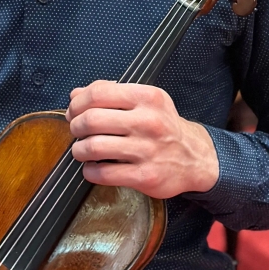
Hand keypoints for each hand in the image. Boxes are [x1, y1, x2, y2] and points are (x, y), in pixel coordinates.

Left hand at [66, 80, 218, 196]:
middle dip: (75, 126)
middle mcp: (148, 121)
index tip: (73, 112)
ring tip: (82, 150)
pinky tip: (93, 168)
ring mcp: (147, 150)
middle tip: (77, 131)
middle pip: (91, 120)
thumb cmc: (163, 127)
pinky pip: (103, 173)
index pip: (98, 93)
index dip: (77, 103)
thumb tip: (75, 95)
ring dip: (79, 150)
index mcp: (147, 97)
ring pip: (93, 147)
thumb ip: (109, 93)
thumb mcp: (144, 100)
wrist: (195, 157)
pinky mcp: (145, 176)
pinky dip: (90, 171)